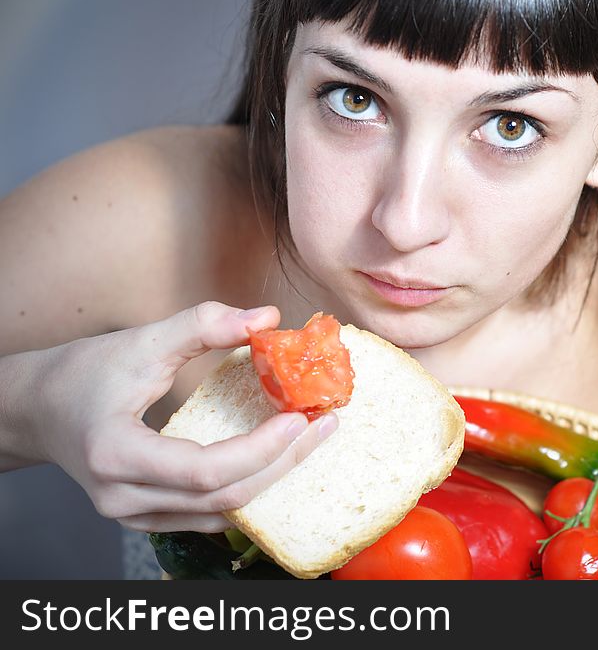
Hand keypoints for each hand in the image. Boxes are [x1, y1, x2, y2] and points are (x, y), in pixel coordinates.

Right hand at [29, 301, 337, 532]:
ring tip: (310, 438)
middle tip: (324, 425)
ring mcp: (135, 517)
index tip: (300, 417)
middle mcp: (125, 499)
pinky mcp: (147, 518)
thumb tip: (267, 317)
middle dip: (283, 463)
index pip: (206, 471)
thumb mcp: (140, 341)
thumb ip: (201, 325)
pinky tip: (277, 459)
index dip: (261, 449)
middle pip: (223, 498)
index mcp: (118, 456)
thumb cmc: (81, 374)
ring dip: (273, 478)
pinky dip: (248, 488)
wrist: (36, 409)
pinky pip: (209, 516)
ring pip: (221, 514)